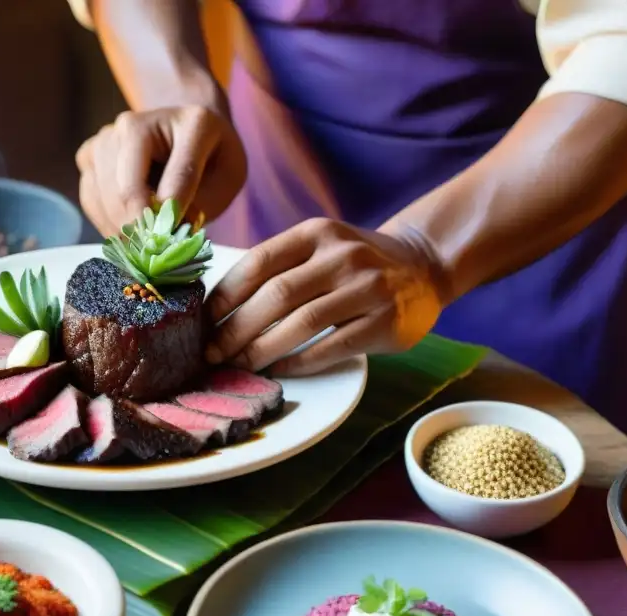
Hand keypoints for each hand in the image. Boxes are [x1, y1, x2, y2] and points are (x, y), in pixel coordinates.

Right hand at [75, 105, 246, 236]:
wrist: (186, 135)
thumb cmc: (210, 160)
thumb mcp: (227, 179)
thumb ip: (203, 203)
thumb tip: (166, 230)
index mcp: (191, 122)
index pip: (179, 173)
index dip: (173, 214)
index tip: (171, 240)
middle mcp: (138, 121)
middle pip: (127, 188)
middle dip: (140, 227)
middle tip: (154, 251)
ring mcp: (107, 136)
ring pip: (102, 196)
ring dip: (121, 228)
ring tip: (142, 243)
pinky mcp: (89, 154)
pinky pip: (90, 198)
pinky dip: (106, 222)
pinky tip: (127, 231)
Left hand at [205, 219, 450, 375]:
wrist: (424, 266)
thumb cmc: (356, 263)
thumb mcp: (321, 246)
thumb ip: (280, 265)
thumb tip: (218, 307)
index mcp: (316, 233)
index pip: (259, 262)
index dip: (225, 295)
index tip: (202, 321)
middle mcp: (342, 255)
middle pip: (276, 295)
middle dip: (236, 329)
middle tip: (212, 353)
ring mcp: (366, 288)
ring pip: (301, 323)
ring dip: (261, 350)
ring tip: (237, 366)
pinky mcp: (383, 322)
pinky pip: (330, 347)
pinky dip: (298, 363)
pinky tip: (277, 372)